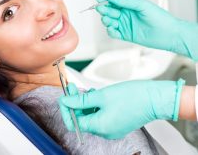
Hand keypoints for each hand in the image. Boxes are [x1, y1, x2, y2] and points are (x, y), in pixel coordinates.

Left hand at [59, 79, 184, 138]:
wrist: (154, 98)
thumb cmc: (132, 96)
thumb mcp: (101, 96)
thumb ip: (81, 100)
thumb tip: (66, 102)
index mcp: (100, 127)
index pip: (74, 123)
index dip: (67, 110)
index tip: (65, 97)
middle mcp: (105, 131)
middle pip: (82, 118)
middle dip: (76, 103)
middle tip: (73, 88)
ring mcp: (112, 127)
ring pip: (91, 116)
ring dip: (86, 103)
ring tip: (87, 89)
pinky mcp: (117, 122)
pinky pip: (100, 115)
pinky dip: (95, 105)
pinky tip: (96, 94)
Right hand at [95, 0, 197, 60]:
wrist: (168, 33)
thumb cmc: (158, 17)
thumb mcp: (141, 6)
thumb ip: (125, 2)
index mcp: (129, 6)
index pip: (113, 2)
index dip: (105, 0)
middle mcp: (126, 15)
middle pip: (109, 11)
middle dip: (104, 10)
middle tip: (102, 10)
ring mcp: (125, 25)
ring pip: (110, 22)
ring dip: (107, 20)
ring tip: (109, 20)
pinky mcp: (126, 35)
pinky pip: (114, 33)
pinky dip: (110, 31)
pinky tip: (112, 28)